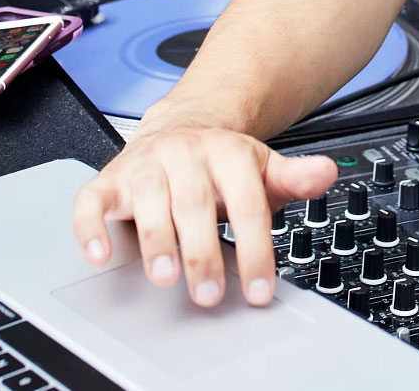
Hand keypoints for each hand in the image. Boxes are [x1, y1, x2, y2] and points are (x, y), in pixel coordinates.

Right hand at [71, 115, 335, 307]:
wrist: (183, 124)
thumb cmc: (225, 161)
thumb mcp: (265, 168)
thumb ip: (295, 177)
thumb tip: (327, 173)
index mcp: (229, 154)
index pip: (247, 205)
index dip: (254, 250)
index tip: (258, 290)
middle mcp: (186, 156)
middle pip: (195, 206)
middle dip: (202, 254)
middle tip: (209, 295)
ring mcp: (146, 166)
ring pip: (148, 202)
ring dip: (155, 241)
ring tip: (164, 277)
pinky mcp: (111, 178)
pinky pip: (93, 201)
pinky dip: (92, 228)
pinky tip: (101, 255)